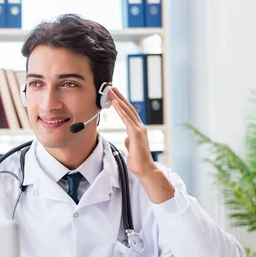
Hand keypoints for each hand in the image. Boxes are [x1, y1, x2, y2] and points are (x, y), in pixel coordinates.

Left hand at [109, 87, 174, 203]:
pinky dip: (121, 110)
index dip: (121, 103)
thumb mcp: (131, 146)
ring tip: (111, 90)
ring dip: (119, 99)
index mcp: (137, 129)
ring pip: (127, 110)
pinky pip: (127, 119)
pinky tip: (115, 103)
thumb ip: (130, 139)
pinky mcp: (136, 134)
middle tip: (111, 86)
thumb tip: (127, 136)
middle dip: (119, 96)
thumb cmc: (138, 160)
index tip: (114, 95)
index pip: (128, 113)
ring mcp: (139, 129)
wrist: (144, 169)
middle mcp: (139, 126)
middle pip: (128, 107)